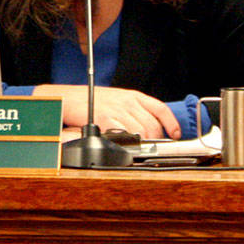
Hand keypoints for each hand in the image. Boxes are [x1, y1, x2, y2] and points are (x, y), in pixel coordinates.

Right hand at [33, 84, 180, 139]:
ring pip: (142, 132)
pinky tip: (124, 145)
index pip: (160, 108)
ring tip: (137, 148)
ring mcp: (118, 110)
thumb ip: (130, 110)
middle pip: (153, 124)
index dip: (171, 122)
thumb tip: (145, 126)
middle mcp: (128, 101)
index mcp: (132, 95)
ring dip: (143, 144)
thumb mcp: (115, 99)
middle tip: (150, 147)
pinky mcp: (106, 119)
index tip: (176, 134)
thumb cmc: (88, 100)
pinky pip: (125, 135)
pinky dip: (128, 144)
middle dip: (155, 139)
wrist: (68, 98)